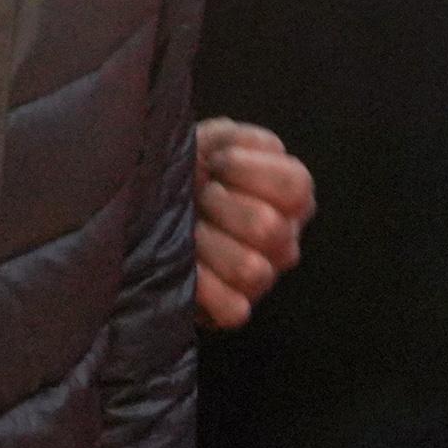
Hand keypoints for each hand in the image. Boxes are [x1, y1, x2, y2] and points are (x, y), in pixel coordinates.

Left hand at [191, 118, 316, 329]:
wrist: (153, 209)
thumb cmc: (191, 172)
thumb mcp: (211, 140)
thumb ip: (230, 138)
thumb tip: (225, 152)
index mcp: (291, 196)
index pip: (295, 186)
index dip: (247, 169)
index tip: (216, 161)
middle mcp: (285, 239)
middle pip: (269, 228)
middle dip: (221, 206)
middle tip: (200, 196)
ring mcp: (264, 277)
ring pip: (251, 269)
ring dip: (208, 244)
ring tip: (189, 229)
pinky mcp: (236, 309)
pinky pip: (234, 310)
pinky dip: (205, 287)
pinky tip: (186, 264)